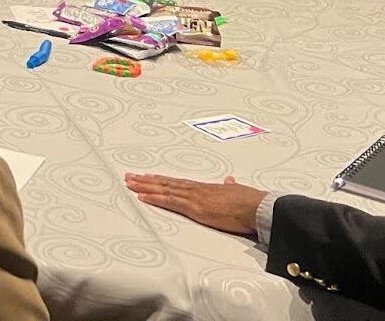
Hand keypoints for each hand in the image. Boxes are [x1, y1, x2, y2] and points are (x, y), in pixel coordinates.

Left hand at [124, 173, 264, 235]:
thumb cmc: (248, 201)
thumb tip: (229, 180)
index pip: (176, 182)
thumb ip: (229, 186)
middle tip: (129, 177)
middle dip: (146, 180)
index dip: (160, 179)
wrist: (256, 206)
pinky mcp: (195, 208)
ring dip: (145, 187)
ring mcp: (193, 197)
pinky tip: (143, 197)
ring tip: (130, 184)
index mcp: (203, 188)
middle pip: (165, 183)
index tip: (147, 176)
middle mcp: (194, 189)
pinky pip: (170, 202)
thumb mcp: (236, 191)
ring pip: (163, 190)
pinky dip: (155, 198)